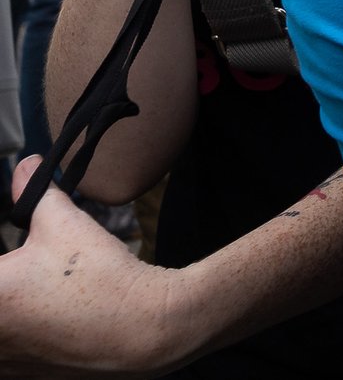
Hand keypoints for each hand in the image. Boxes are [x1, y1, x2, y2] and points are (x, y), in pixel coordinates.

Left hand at [0, 160, 183, 376]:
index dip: (4, 266)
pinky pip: (8, 356)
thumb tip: (24, 167)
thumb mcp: (65, 223)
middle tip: (26, 273)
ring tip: (38, 296)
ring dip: (11, 313)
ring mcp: (3, 365)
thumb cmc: (102, 277)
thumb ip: (34, 194)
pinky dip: (19, 339)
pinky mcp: (22, 378)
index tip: (14, 262)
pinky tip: (46, 322)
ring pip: (0, 329)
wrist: (145, 329)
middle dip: (8, 285)